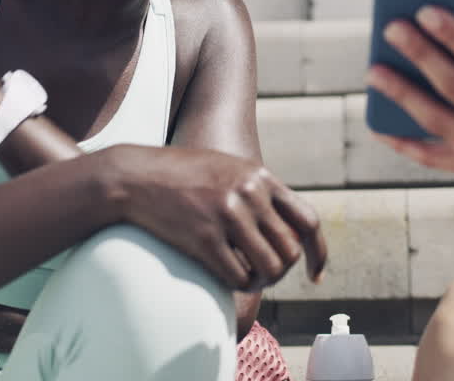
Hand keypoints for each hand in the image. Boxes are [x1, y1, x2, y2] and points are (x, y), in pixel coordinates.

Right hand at [105, 145, 326, 291]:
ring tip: (248, 279)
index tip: (315, 274)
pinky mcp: (204, 237)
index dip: (318, 252)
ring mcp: (227, 216)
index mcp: (260, 177)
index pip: (308, 221)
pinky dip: (238, 285)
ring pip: (270, 268)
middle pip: (290, 251)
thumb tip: (285, 224)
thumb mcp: (228, 169)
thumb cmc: (181, 174)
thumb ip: (258, 190)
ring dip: (262, 282)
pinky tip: (227, 277)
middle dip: (282, 271)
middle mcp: (249, 194)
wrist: (135, 176)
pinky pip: (238, 276)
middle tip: (265, 276)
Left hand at [366, 7, 453, 200]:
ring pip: (435, 120)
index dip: (453, 34)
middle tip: (392, 27)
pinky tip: (378, 123)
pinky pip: (431, 158)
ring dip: (401, 95)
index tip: (427, 10)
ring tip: (375, 70)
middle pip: (452, 85)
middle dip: (420, 54)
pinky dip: (403, 143)